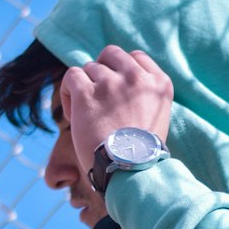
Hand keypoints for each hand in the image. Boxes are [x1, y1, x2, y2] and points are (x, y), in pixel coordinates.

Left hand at [61, 45, 172, 176]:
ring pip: (90, 68)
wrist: (131, 172)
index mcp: (159, 83)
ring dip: (86, 88)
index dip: (122, 71)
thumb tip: (120, 87)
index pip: (136, 57)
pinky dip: (68, 92)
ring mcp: (111, 84)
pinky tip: (72, 112)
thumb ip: (144, 96)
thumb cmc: (141, 155)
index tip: (118, 92)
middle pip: (111, 55)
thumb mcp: (156, 118)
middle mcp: (136, 78)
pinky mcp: (88, 94)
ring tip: (88, 115)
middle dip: (103, 72)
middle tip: (100, 99)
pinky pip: (72, 76)